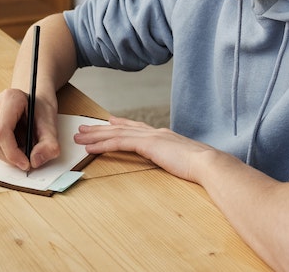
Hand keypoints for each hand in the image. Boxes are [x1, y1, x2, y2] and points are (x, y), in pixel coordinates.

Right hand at [0, 88, 59, 170]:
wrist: (36, 102)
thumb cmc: (41, 110)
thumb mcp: (51, 124)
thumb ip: (49, 144)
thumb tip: (35, 161)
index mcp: (10, 98)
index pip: (2, 131)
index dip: (12, 152)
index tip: (26, 164)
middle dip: (9, 157)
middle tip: (25, 162)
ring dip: (5, 155)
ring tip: (22, 151)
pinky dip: (2, 151)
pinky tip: (15, 146)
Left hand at [74, 116, 215, 180]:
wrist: (209, 163)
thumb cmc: (201, 168)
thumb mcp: (185, 161)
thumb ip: (176, 159)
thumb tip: (175, 163)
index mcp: (164, 136)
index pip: (137, 128)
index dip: (121, 124)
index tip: (109, 121)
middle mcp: (155, 132)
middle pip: (121, 128)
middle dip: (100, 129)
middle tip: (84, 128)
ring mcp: (151, 136)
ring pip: (116, 134)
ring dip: (95, 135)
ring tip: (79, 137)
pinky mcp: (146, 144)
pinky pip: (118, 143)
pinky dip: (102, 145)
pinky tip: (90, 148)